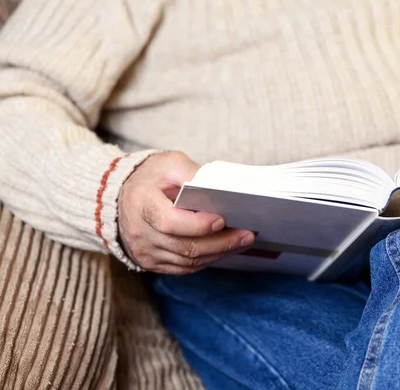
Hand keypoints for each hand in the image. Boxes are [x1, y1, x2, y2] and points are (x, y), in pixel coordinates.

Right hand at [117, 151, 254, 273]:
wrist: (121, 198)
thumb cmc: (150, 178)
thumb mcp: (169, 163)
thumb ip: (192, 173)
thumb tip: (220, 187)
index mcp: (141, 204)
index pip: (170, 222)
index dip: (197, 225)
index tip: (221, 220)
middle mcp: (140, 233)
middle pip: (185, 246)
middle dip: (221, 243)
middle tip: (247, 235)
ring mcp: (145, 251)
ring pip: (188, 261)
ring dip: (219, 253)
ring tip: (243, 242)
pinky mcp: (151, 263)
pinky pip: (184, 268)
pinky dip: (207, 259)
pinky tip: (224, 249)